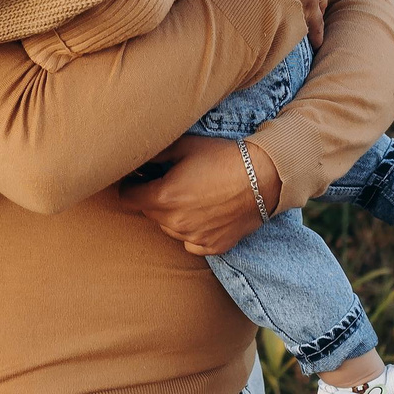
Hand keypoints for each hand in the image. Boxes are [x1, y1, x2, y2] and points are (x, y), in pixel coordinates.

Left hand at [119, 135, 284, 255]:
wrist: (264, 177)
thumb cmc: (223, 157)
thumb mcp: (185, 147)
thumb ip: (154, 154)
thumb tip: (135, 157)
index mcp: (164, 197)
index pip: (128, 197)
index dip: (131, 185)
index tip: (139, 178)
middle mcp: (175, 222)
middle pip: (148, 212)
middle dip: (152, 198)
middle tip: (170, 181)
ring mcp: (194, 237)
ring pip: (169, 228)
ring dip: (172, 215)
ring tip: (192, 196)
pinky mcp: (212, 246)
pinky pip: (191, 242)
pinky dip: (192, 231)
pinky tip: (204, 214)